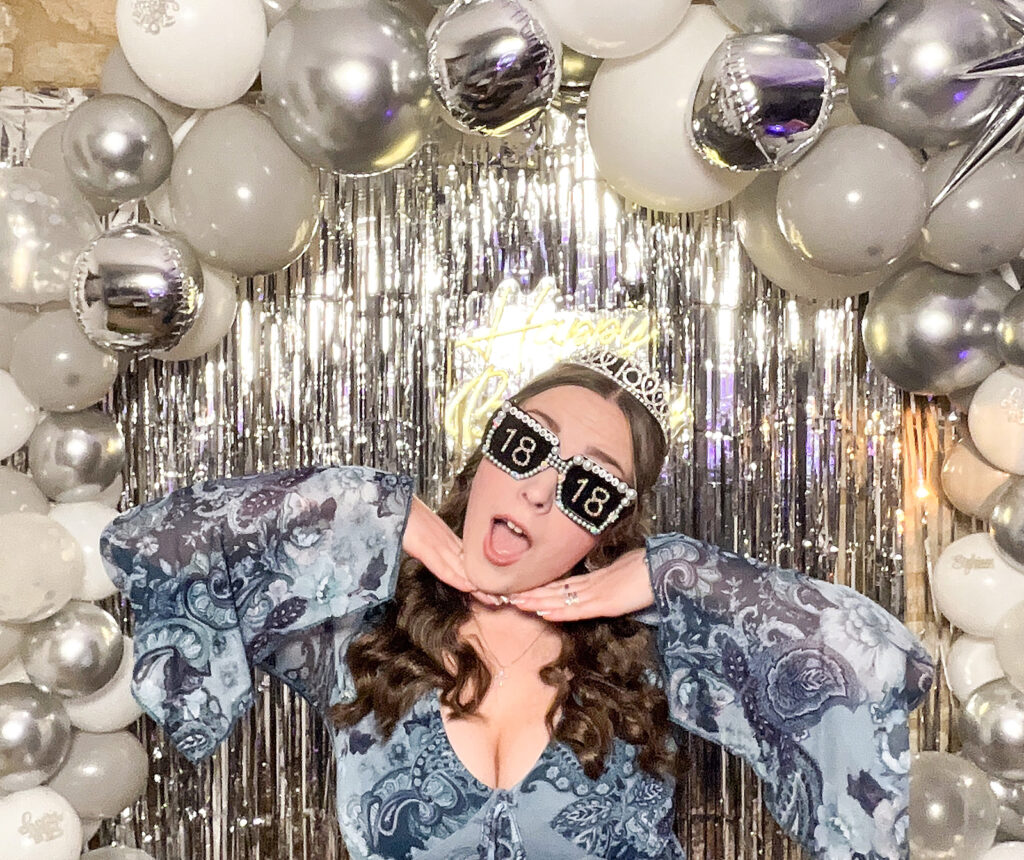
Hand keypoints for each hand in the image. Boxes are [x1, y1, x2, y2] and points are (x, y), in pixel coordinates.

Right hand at [401, 497, 500, 604]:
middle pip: (467, 565)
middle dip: (484, 584)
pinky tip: (468, 587)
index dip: (478, 574)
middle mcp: (443, 539)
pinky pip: (442, 566)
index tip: (492, 587)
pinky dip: (456, 578)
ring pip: (460, 567)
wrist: (389, 496)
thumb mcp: (416, 524)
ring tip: (493, 599)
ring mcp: (434, 542)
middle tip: (502, 598)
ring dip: (476, 585)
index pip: (465, 558)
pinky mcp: (422, 546)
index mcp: (443, 534)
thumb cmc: (400, 508)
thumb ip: (427, 536)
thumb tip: (430, 544)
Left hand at [506, 547, 653, 620]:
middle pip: (556, 589)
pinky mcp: (606, 602)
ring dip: (537, 601)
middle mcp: (593, 584)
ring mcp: (598, 592)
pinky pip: (577, 608)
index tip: (525, 589)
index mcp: (598, 579)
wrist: (667, 567)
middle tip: (507, 595)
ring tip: (515, 603)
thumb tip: (609, 587)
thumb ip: (614, 584)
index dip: (544, 587)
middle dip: (532, 593)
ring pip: (560, 598)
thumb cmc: (652, 571)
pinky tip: (543, 612)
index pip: (564, 584)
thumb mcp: (627, 579)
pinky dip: (559, 611)